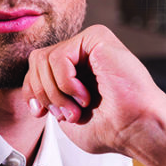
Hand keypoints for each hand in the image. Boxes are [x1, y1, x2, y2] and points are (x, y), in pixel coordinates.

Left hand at [22, 25, 165, 165]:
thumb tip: (29, 83)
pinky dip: (65, 83)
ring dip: (56, 92)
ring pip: (42, 59)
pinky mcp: (97, 37)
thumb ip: (47, 95)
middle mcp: (83, 52)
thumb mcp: (65, 113)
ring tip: (79, 108)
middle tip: (69, 114)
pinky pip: (58, 56)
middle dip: (44, 94)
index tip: (42, 114)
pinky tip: (86, 95)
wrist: (135, 128)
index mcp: (77, 68)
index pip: (35, 68)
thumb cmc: (110, 128)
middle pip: (35, 61)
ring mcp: (90, 43)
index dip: (32, 92)